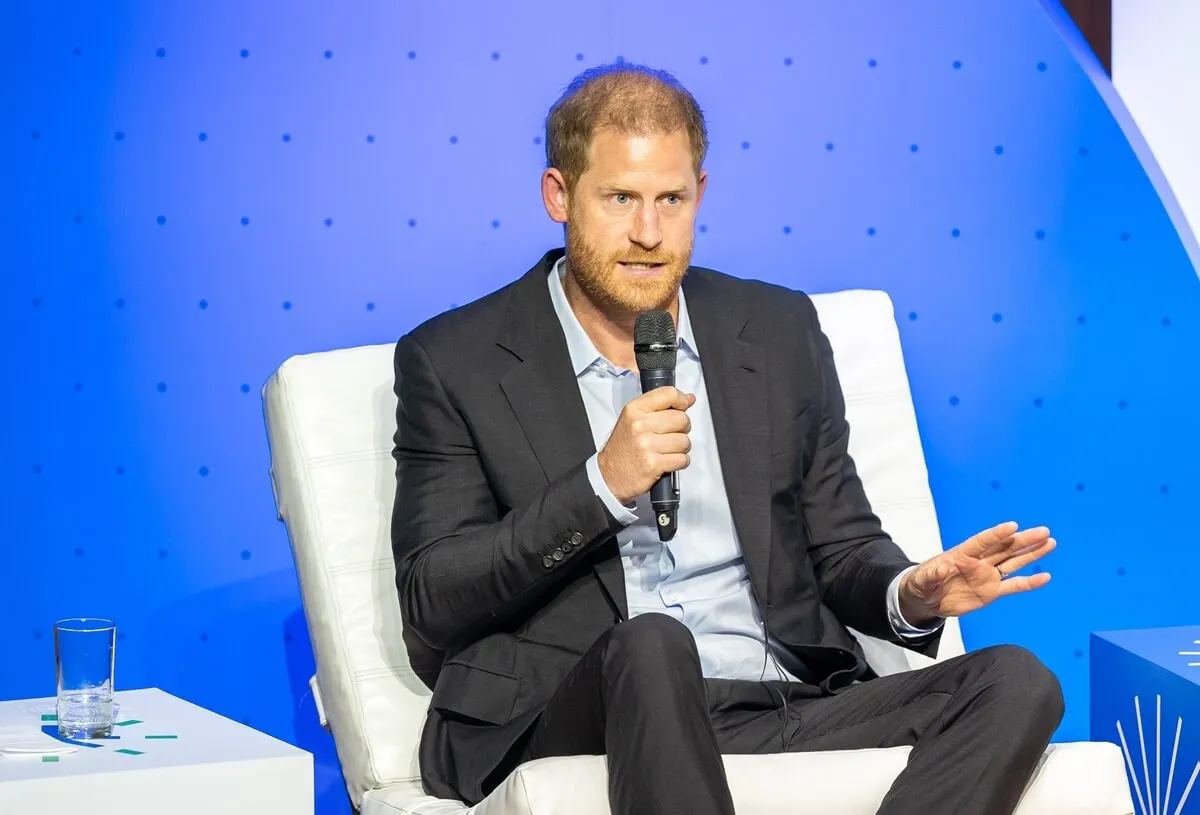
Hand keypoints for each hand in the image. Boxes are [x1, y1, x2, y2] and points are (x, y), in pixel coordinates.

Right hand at [597, 386, 695, 503]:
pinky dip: (679, 462)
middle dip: (682, 428)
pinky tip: (667, 460)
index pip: (669, 394)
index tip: (683, 406)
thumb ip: (660, 406)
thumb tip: (689, 398)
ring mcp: (646, 445)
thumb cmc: (624, 446)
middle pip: (682, 419)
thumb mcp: (633, 418)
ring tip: (667, 450)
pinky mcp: (653, 463)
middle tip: (671, 434)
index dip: (682, 400)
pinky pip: (682, 459)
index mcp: (635, 410)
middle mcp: (639, 425)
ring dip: (681, 448)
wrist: (610, 474)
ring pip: (684, 441)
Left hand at [898, 522, 1055, 624]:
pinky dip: (1029, 582)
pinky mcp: (992, 591)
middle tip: (1044, 531)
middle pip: (1005, 548)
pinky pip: (1014, 586)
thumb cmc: (922, 584)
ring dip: (1032, 553)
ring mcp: (987, 575)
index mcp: (962, 554)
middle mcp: (979, 562)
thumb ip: (932, 574)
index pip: (982, 541)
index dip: (996, 534)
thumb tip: (942, 568)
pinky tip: (1045, 576)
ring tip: (1050, 543)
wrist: (927, 600)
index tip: (1013, 526)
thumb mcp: (922, 580)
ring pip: (1013, 562)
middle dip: (1024, 540)